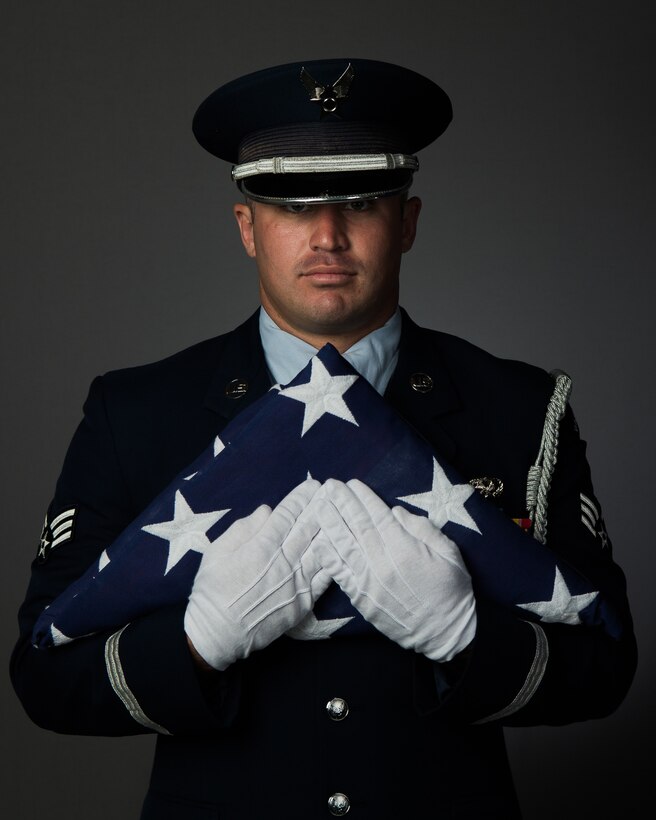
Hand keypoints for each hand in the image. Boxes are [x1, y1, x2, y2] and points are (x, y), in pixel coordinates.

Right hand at [184, 478, 330, 669]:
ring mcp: (296, 583)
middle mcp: (282, 562)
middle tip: (335, 490)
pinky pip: (325, 577)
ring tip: (344, 512)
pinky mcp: (303, 603)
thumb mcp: (217, 552)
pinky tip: (345, 546)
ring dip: (333, 528)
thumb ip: (243, 529)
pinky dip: (336, 560)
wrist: (217, 635)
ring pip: (321, 549)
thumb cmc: (211, 591)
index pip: (287, 515)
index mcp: (261, 547)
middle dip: (322, 506)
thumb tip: (267, 511)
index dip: (301, 497)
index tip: (313, 485)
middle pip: (308, 527)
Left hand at [315, 479, 476, 661]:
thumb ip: (423, 528)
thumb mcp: (449, 553)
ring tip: (318, 506)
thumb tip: (395, 511)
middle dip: (342, 504)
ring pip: (343, 546)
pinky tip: (319, 541)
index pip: (378, 516)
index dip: (363, 498)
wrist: (445, 634)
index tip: (352, 483)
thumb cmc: (452, 591)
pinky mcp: (361, 598)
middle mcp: (382, 562)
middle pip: (357, 526)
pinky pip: (339, 573)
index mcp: (404, 548)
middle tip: (328, 485)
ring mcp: (368, 581)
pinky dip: (328, 556)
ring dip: (330, 524)